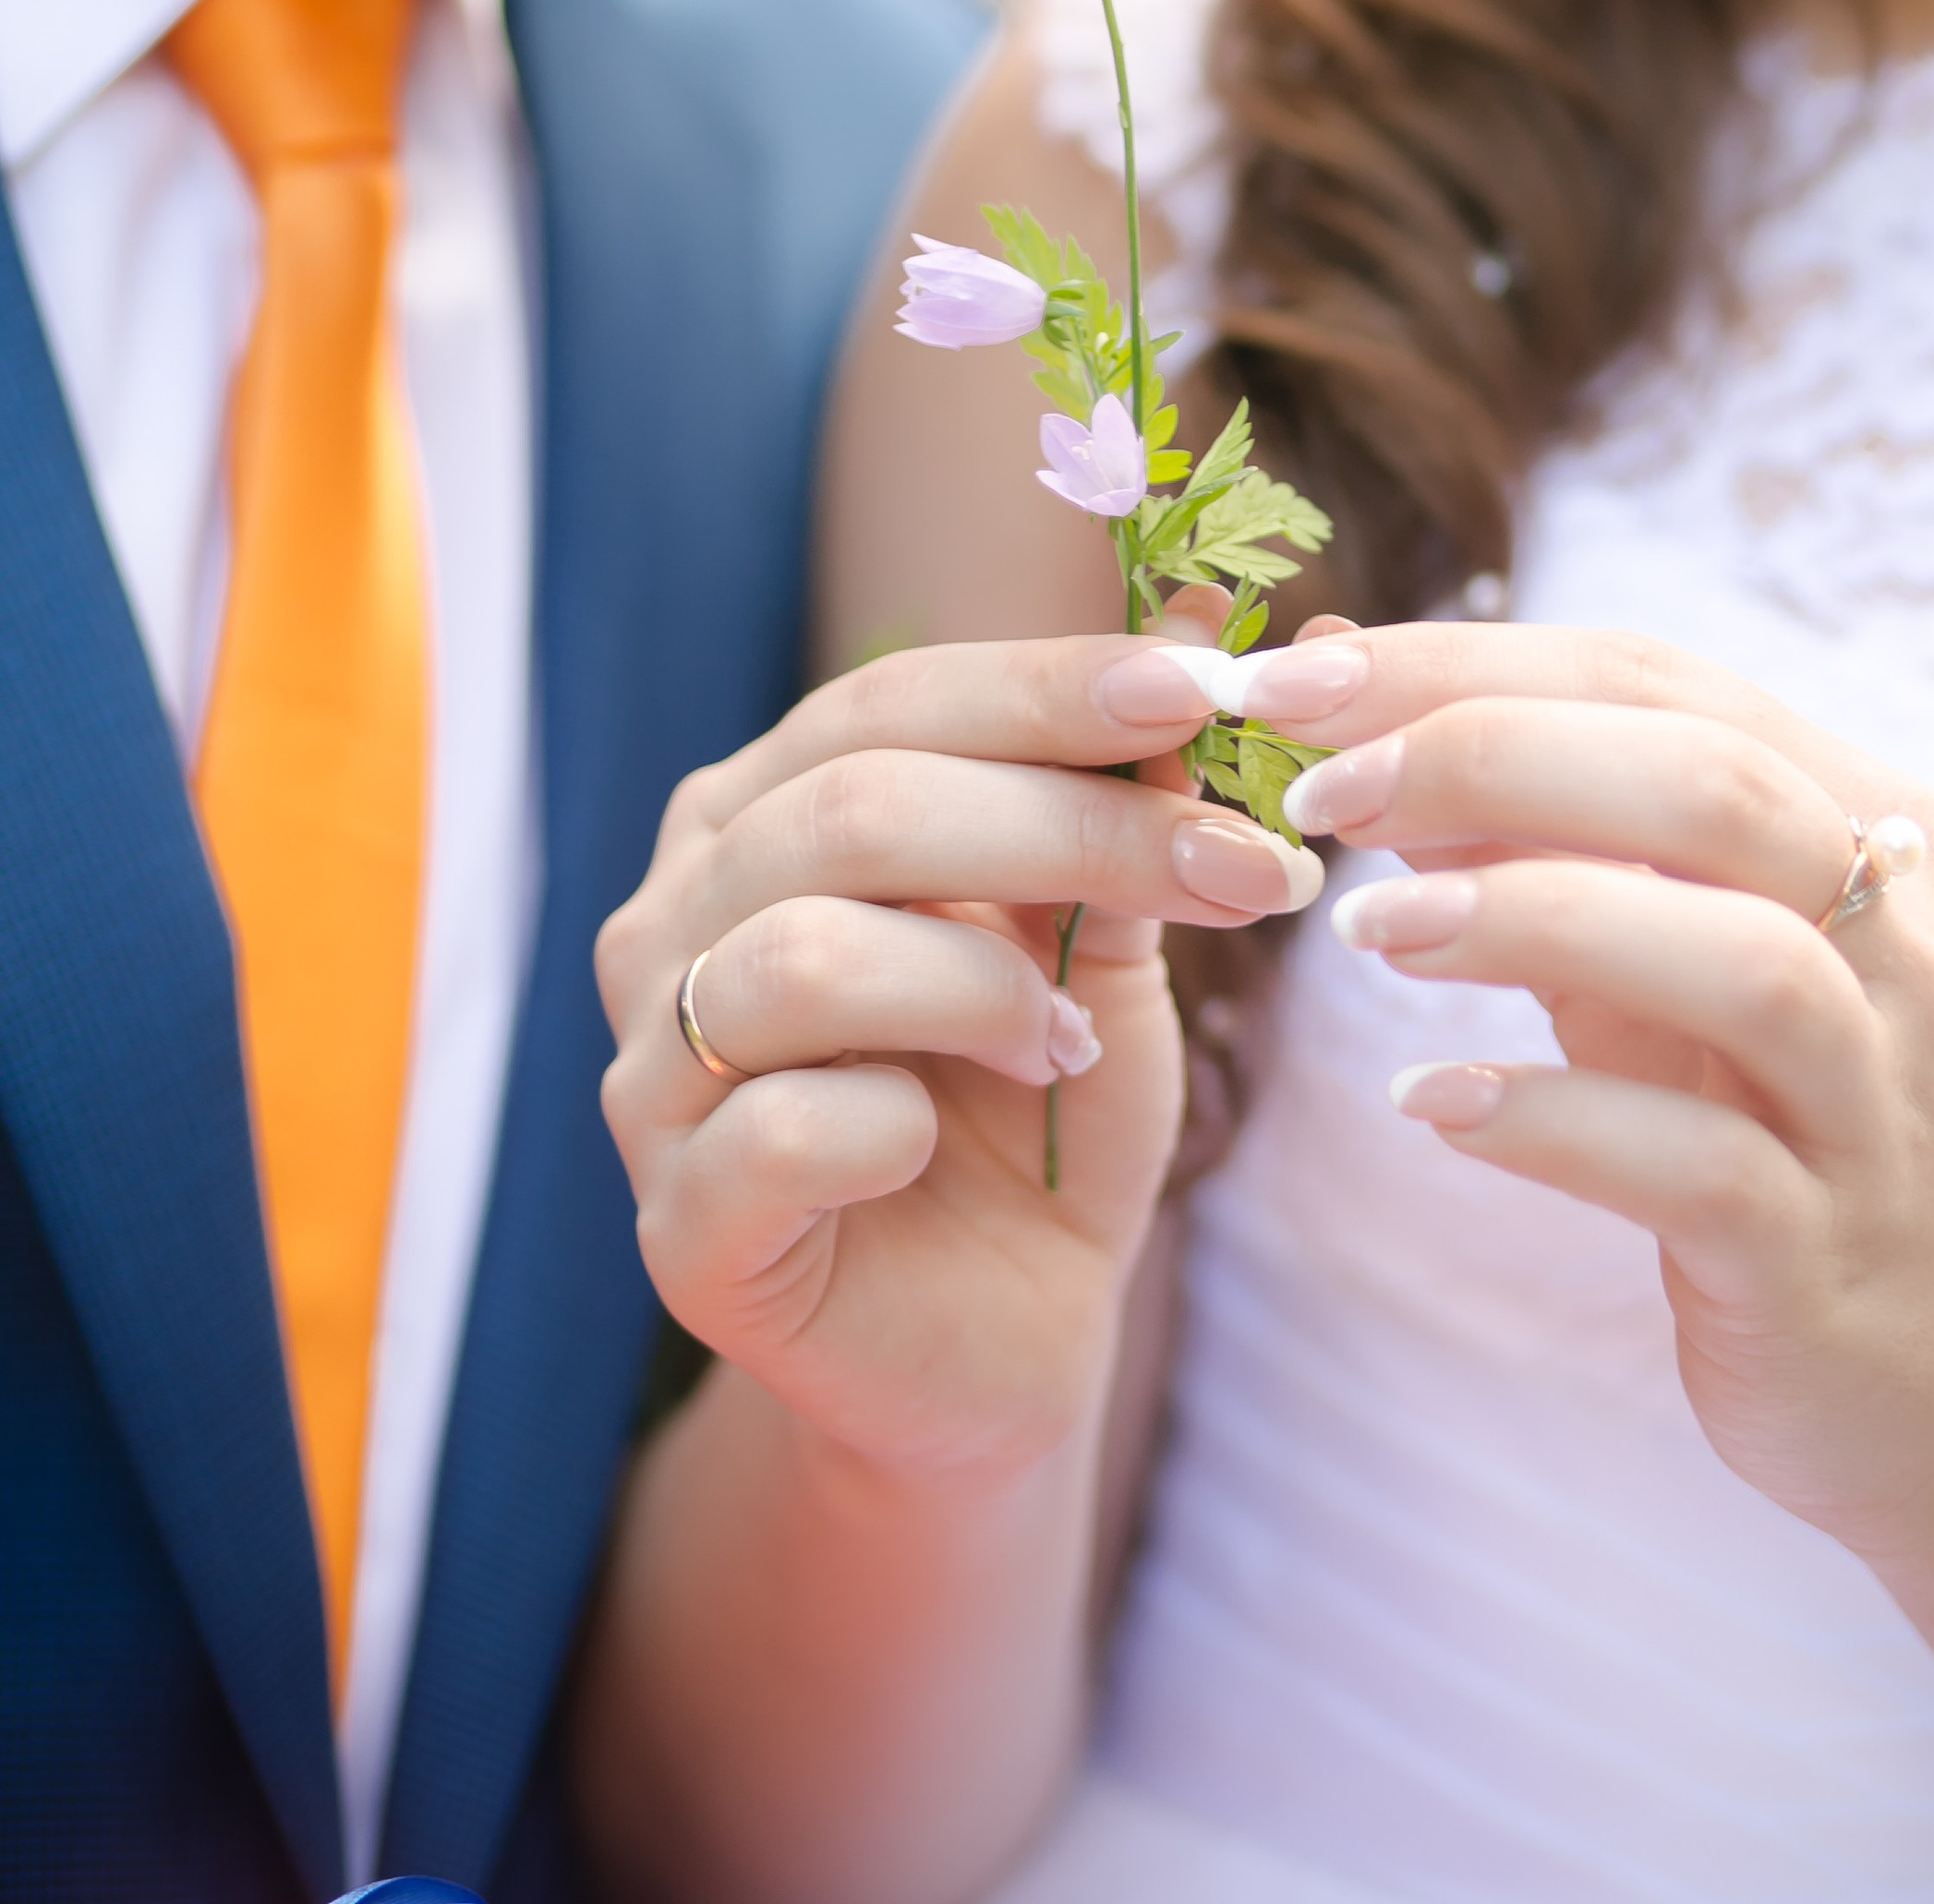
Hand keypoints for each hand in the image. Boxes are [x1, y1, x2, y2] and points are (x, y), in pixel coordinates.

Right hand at [595, 630, 1354, 1492]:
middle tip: (1238, 870)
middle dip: (1073, 825)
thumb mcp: (1106, 937)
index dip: (1053, 686)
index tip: (1212, 690)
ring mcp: (655, 1075)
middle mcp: (676, 919)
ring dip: (985, 985)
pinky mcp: (682, 1226)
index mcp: (759, 813)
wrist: (1004, 1343)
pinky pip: (782, 1129)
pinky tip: (948, 1141)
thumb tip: (1239, 628)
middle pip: (857, 809)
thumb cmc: (1041, 1109)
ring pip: (806, 954)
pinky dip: (901, 1122)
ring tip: (1068, 1040)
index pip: (892, 700)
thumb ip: (1139, 797)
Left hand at [1282, 624, 1933, 1563]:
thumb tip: (1345, 687)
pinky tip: (1430, 1104)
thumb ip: (1534, 820)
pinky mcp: (1825, 1254)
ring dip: (1534, 919)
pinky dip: (1555, 1120)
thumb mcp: (1660, 941)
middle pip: (1712, 784)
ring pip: (1744, 963)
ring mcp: (1876, 1100)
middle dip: (1493, 756)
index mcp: (1858, 816)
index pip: (1653, 679)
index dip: (1463, 662)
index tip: (1295, 681)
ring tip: (1366, 929)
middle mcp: (1895, 938)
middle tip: (1319, 793)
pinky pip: (1703, 1168)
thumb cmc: (1770, 1109)